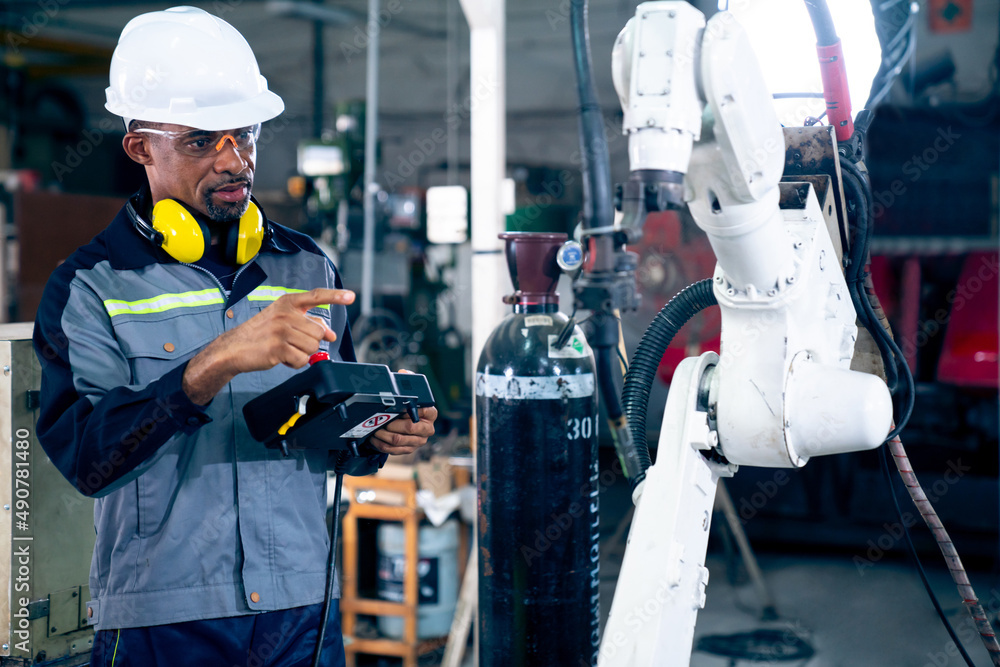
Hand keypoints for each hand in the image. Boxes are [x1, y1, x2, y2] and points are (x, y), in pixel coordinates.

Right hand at [183, 288, 354, 403]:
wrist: (233, 348)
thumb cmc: (261, 334)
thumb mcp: (283, 321)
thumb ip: (307, 323)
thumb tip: (330, 333)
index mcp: (287, 302)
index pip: (316, 296)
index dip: (336, 296)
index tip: (351, 296)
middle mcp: (285, 313)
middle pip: (319, 332)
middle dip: (310, 343)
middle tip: (293, 343)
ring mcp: (281, 330)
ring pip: (313, 347)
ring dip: (302, 354)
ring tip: (285, 350)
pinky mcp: (278, 347)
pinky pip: (302, 360)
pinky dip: (295, 363)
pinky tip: (282, 358)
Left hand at [368, 406, 437, 455]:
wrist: (409, 425)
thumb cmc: (408, 412)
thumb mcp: (411, 405)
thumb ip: (405, 404)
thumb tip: (391, 405)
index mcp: (431, 415)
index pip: (423, 411)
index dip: (408, 410)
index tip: (397, 408)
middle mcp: (428, 429)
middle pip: (409, 427)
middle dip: (392, 424)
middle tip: (381, 420)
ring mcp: (419, 441)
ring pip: (398, 439)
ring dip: (383, 434)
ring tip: (375, 429)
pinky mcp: (410, 449)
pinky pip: (393, 449)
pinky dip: (381, 443)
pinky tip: (375, 438)